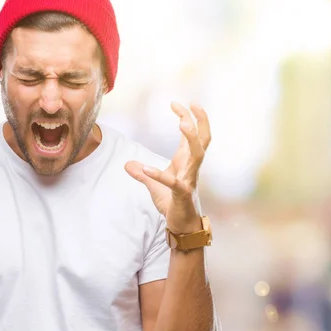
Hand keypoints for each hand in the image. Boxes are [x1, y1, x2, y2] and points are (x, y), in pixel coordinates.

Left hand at [125, 102, 210, 233]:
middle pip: (203, 140)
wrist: (181, 227)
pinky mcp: (182, 195)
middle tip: (190, 105)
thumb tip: (127, 164)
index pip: (192, 135)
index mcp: (186, 162)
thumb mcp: (154, 186)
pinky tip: (146, 169)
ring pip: (197, 156)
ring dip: (191, 139)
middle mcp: (191, 168)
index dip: (188, 117)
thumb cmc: (173, 204)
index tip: (176, 103)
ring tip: (182, 124)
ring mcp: (189, 180)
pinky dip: (159, 175)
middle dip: (200, 121)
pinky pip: (173, 183)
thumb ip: (143, 174)